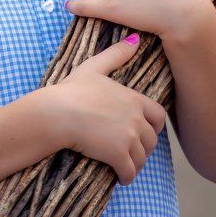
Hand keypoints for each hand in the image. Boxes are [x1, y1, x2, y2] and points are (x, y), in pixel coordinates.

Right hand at [46, 35, 166, 185]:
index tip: (142, 131)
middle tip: (131, 151)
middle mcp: (136, 118)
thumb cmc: (71, 90)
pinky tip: (120, 177)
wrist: (56, 113)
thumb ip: (116, 54)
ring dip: (135, 163)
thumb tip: (135, 39)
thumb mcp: (94, 67)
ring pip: (141, 157)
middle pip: (151, 140)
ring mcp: (128, 138)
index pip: (159, 116)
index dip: (153, 126)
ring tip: (124, 166)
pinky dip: (127, 176)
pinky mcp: (118, 155)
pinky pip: (130, 171)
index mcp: (134, 99)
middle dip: (143, 147)